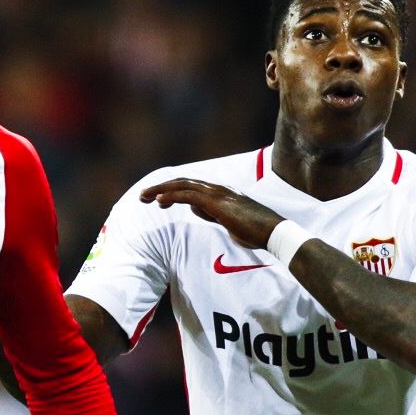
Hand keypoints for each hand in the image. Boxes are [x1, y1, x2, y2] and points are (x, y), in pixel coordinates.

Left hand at [139, 178, 282, 249]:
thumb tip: (197, 209)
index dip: (172, 191)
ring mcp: (217, 193)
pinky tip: (159, 201)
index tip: (157, 199)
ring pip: (182, 186)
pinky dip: (172, 196)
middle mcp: (217, 188)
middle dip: (161, 188)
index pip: (190, 187)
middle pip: (182, 183)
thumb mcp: (228, 220)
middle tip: (143, 196)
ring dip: (160, 190)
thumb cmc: (254, 230)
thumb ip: (211, 213)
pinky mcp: (216, 202)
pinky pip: (189, 196)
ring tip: (144, 197)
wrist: (272, 232)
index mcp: (220, 192)